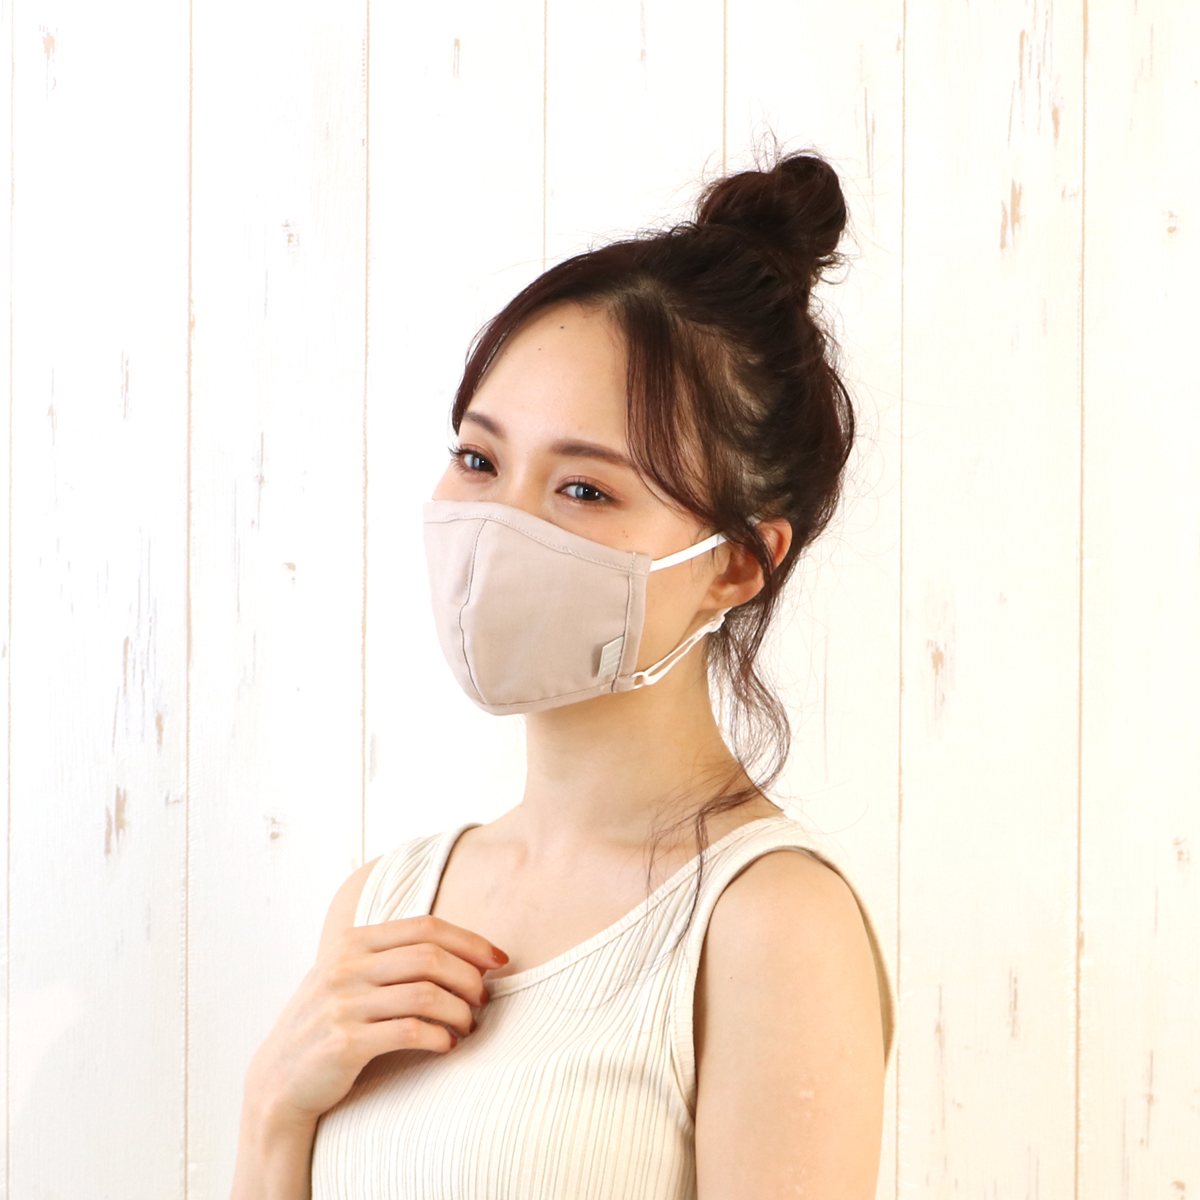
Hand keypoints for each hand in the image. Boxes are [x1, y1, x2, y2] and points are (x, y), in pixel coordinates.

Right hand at [243, 915, 507, 1127]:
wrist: (277, 1082)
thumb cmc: (327, 1025)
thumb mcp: (347, 976)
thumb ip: (389, 956)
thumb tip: (460, 949)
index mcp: (351, 942)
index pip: (425, 927)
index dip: (469, 941)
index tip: (498, 960)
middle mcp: (344, 967)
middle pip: (430, 957)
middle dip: (469, 977)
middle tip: (485, 999)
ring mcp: (341, 1004)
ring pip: (425, 994)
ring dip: (459, 1011)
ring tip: (469, 1025)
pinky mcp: (344, 1043)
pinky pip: (408, 1032)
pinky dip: (439, 1037)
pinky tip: (448, 1045)